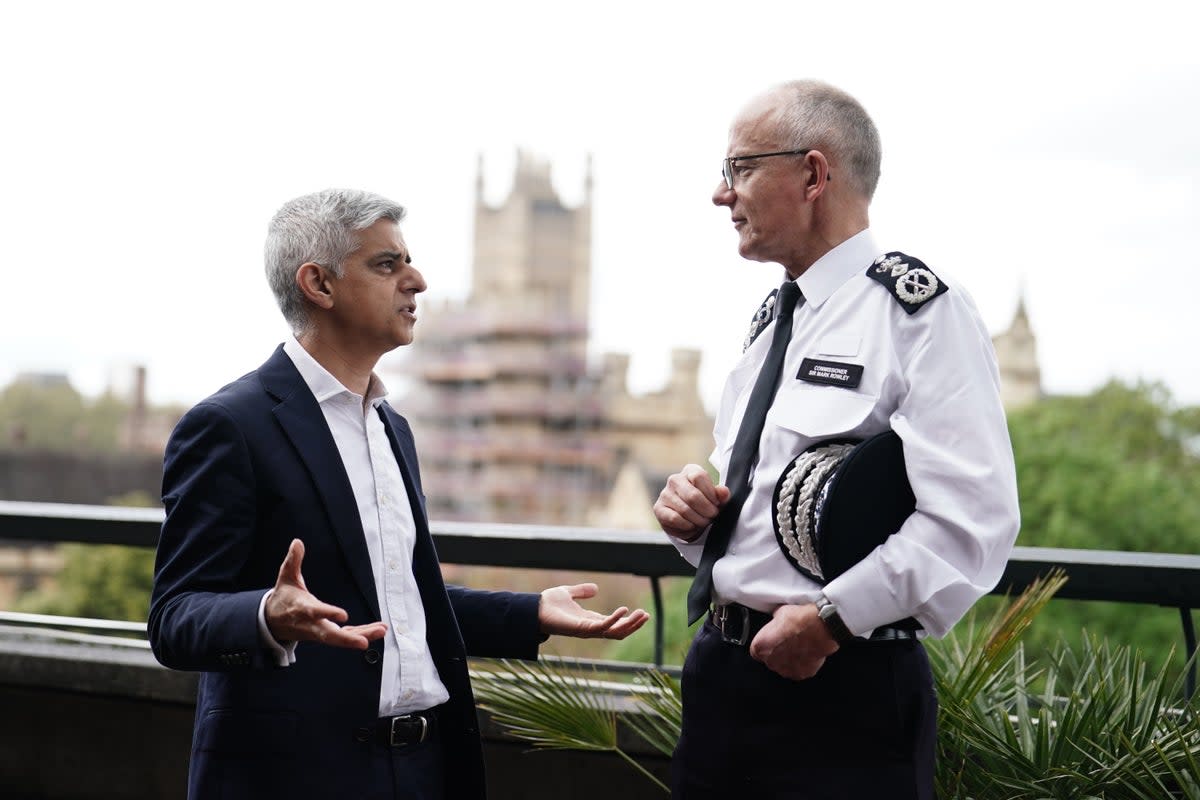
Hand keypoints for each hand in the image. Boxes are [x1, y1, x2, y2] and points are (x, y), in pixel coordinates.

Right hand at [265, 539, 387, 649]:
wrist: (272, 622)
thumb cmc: (284, 598)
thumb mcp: (286, 577)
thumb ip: (292, 560)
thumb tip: (297, 542)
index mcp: (302, 609)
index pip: (315, 612)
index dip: (328, 613)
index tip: (344, 615)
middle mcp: (312, 624)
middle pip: (329, 635)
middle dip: (347, 639)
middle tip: (364, 642)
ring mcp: (319, 632)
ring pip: (340, 638)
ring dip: (362, 636)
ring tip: (382, 630)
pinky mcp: (326, 634)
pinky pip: (345, 636)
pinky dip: (361, 634)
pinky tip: (377, 631)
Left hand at [538, 583, 649, 639]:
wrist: (533, 609)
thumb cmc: (548, 605)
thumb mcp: (568, 593)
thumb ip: (581, 591)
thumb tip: (595, 589)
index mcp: (590, 621)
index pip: (614, 624)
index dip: (628, 620)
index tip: (642, 614)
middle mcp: (591, 628)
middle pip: (618, 631)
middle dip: (634, 625)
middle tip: (647, 615)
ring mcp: (587, 630)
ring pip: (614, 632)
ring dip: (630, 624)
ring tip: (642, 614)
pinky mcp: (581, 629)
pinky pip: (602, 628)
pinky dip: (614, 619)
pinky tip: (624, 610)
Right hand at [653, 464, 730, 540]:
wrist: (689, 521)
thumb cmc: (704, 505)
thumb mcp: (716, 499)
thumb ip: (721, 495)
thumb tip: (724, 492)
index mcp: (690, 471)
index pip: (699, 476)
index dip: (711, 493)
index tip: (716, 503)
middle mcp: (675, 479)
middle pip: (693, 495)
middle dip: (706, 510)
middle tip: (712, 516)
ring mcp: (665, 494)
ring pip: (685, 510)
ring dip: (699, 520)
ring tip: (703, 522)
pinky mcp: (658, 509)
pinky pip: (675, 519)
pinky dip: (687, 525)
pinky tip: (692, 525)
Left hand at [748, 603, 838, 680]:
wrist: (819, 627)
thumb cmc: (799, 619)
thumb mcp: (778, 613)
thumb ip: (773, 624)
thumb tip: (777, 622)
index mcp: (760, 647)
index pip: (756, 651)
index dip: (766, 645)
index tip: (772, 641)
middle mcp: (771, 661)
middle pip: (770, 660)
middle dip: (777, 653)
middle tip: (787, 642)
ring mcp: (786, 670)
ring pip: (784, 666)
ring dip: (789, 659)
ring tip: (798, 646)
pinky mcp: (801, 674)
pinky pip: (799, 670)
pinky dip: (802, 664)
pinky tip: (807, 652)